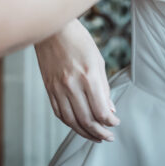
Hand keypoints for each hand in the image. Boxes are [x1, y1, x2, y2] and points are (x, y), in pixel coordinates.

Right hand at [35, 19, 117, 141]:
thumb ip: (104, 87)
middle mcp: (71, 85)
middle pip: (86, 120)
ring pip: (71, 121)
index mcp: (88, 76)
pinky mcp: (48, 88)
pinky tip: (78, 125)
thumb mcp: (97, 60)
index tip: (115, 123)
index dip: (110, 122)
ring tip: (95, 136)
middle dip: (100, 132)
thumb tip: (109, 110)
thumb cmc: (78, 40)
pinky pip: (59, 112)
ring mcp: (57, 88)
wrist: (52, 28)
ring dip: (84, 132)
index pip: (100, 110)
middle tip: (108, 136)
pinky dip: (69, 123)